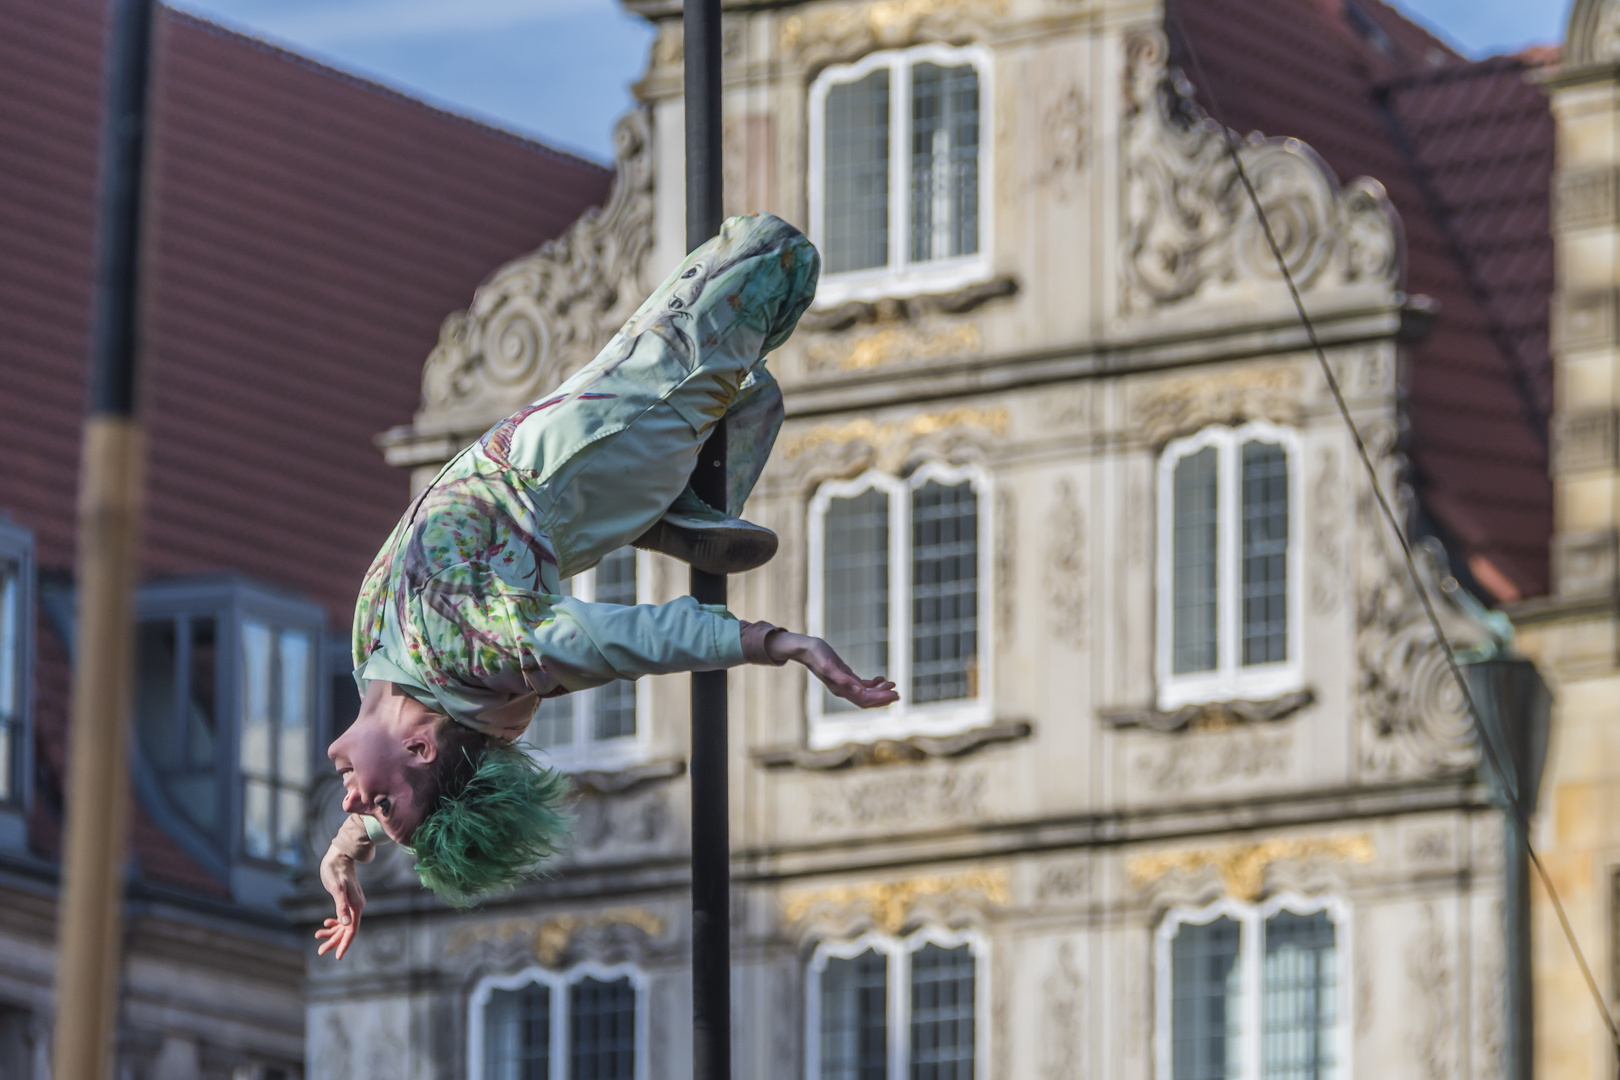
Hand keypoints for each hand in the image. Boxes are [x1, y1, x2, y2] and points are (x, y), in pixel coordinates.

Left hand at [315, 843, 365, 959]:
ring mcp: (351, 904)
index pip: (352, 930)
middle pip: (347, 930)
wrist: (339, 856)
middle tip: (320, 951)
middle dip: (334, 941)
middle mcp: (356, 907)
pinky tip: (324, 924)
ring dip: (331, 933)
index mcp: (356, 906)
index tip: (338, 956)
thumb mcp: (337, 888)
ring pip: (343, 925)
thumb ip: (341, 906)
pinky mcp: (345, 901)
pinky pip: (341, 918)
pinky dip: (333, 923)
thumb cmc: (336, 871)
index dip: (345, 944)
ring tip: (317, 937)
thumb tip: (345, 924)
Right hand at [766, 631, 898, 708]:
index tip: (895, 694)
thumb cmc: (817, 655)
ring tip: (893, 684)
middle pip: (867, 700)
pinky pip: (862, 685)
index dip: (881, 698)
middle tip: (898, 694)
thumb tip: (859, 691)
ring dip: (880, 691)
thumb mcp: (830, 665)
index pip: (865, 699)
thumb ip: (843, 679)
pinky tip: (881, 678)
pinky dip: (873, 684)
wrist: (806, 649)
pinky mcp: (845, 677)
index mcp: (841, 689)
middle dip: (883, 698)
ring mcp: (844, 684)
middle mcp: (843, 690)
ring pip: (866, 694)